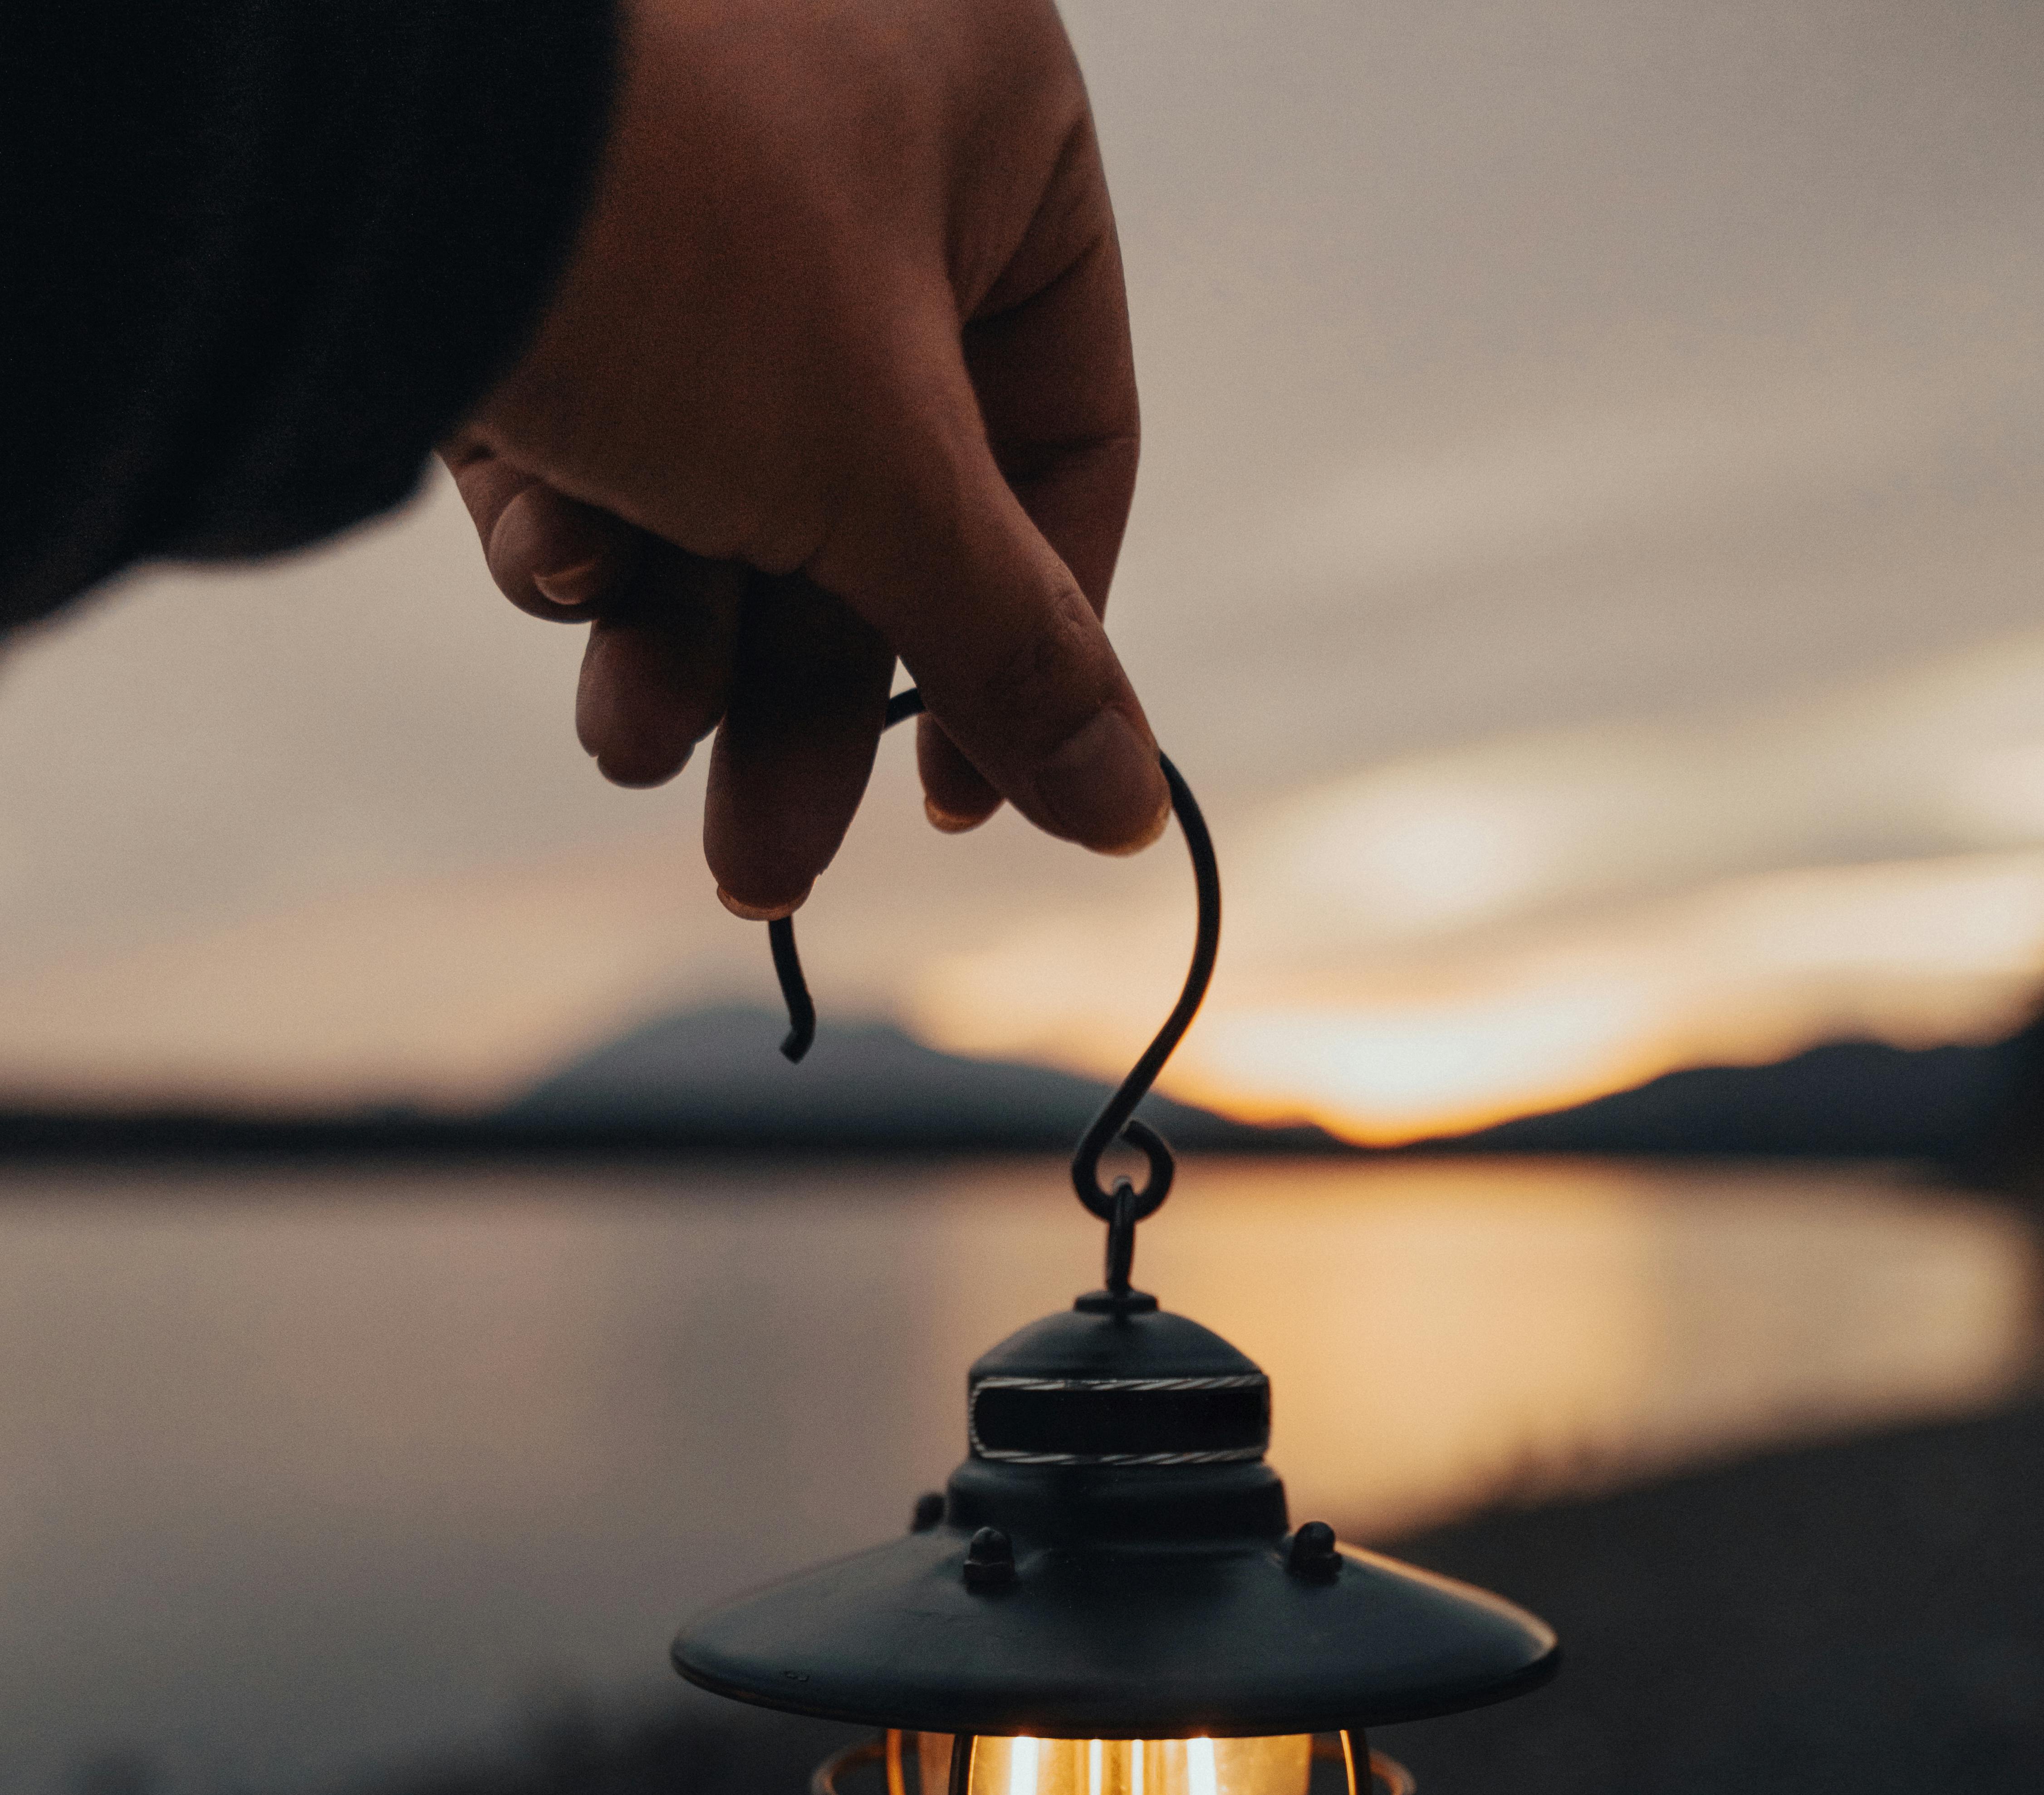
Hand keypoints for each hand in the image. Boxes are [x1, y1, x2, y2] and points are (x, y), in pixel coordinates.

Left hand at [444, 0, 1162, 918]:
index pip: (1063, 437)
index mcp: (994, 121)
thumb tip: (1122, 809)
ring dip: (680, 652)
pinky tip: (543, 558)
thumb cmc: (689, 239)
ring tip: (628, 744)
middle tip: (762, 865)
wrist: (363, 129)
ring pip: (730, 485)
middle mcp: (848, 132)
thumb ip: (1011, 648)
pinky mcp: (530, 246)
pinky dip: (578, 532)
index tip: (951, 797)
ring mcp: (685, 185)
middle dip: (801, 701)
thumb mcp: (885, 474)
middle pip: (878, 496)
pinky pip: (602, 430)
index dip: (1022, 642)